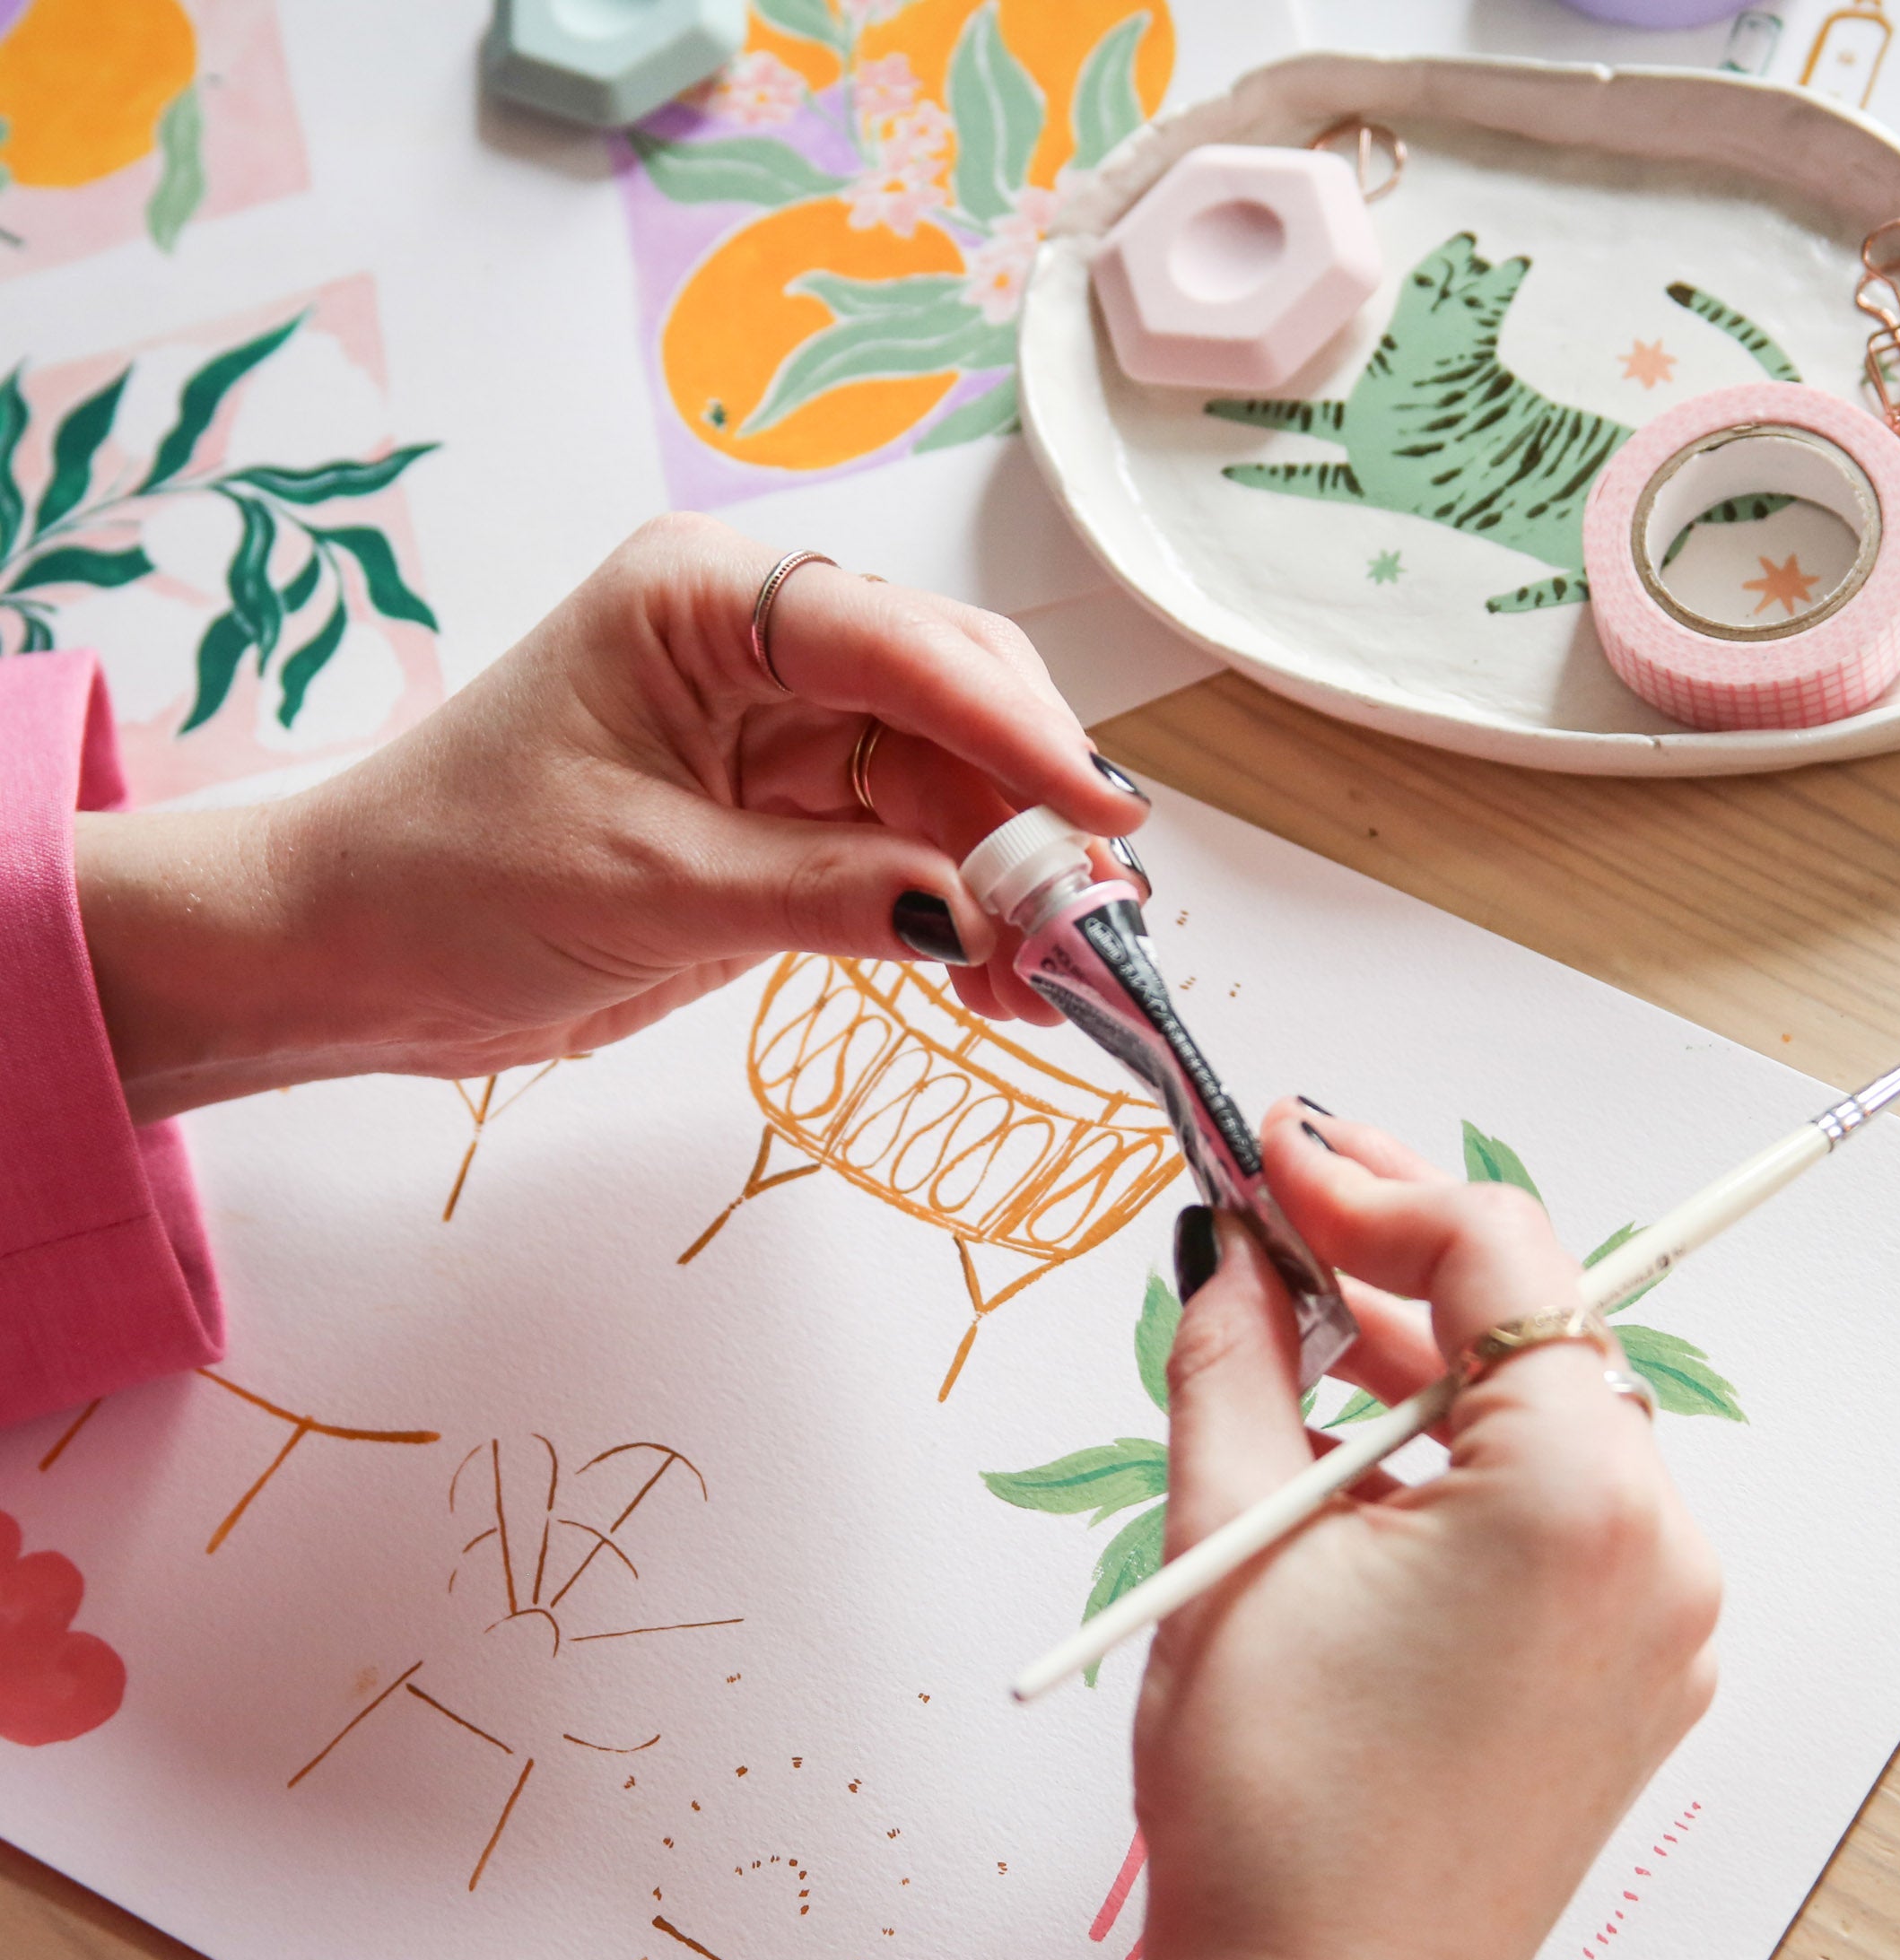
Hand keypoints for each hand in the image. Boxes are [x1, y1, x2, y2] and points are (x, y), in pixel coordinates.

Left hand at [71, 516, 1146, 1118]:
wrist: (360, 953)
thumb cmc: (456, 880)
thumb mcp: (650, 884)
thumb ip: (825, 893)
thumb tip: (975, 915)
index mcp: (703, 601)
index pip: (900, 645)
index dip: (1018, 730)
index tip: (1106, 820)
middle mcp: (759, 644)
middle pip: (951, 706)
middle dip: (1030, 815)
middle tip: (1098, 926)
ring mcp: (780, 732)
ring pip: (946, 788)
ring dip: (1008, 882)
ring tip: (1053, 984)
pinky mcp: (787, 816)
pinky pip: (907, 851)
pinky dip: (957, 914)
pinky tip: (995, 979)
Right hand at [1110, 1103, 1719, 1959]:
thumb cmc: (1275, 1815)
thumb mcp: (1224, 1539)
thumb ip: (1230, 1356)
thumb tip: (1227, 1249)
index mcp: (1574, 1498)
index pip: (1498, 1253)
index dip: (1374, 1184)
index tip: (1279, 1156)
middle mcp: (1657, 1551)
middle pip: (1534, 1326)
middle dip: (1399, 1259)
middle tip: (1283, 1207)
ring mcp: (1663, 1619)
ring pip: (1548, 1415)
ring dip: (1426, 1360)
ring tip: (1301, 1330)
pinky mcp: (1636, 1669)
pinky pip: (1563, 1507)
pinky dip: (1465, 1457)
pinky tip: (1360, 1450)